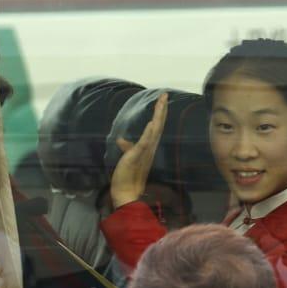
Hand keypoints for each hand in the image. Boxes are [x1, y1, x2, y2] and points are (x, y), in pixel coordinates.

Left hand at [109, 92, 166, 209]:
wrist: (126, 192)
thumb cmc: (126, 176)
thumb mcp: (127, 157)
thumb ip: (127, 147)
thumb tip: (122, 139)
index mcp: (148, 147)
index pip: (155, 127)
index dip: (159, 114)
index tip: (161, 100)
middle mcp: (150, 148)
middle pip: (158, 125)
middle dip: (161, 110)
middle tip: (165, 95)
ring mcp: (145, 152)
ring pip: (154, 131)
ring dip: (158, 116)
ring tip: (162, 102)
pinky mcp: (138, 157)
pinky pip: (145, 143)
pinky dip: (149, 133)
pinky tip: (152, 123)